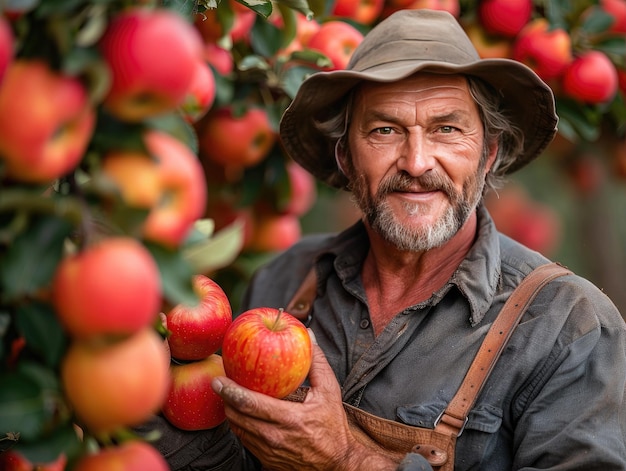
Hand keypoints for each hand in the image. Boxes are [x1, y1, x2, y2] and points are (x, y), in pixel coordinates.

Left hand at [212, 332, 396, 470]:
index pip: (250, 404)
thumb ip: (317, 362)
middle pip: (238, 417)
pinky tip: (242, 413)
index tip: (218, 380)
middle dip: (225, 399)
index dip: (231, 391)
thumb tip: (309, 335)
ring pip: (238, 430)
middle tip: (217, 384)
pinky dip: (240, 425)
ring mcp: (269, 452)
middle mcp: (275, 438)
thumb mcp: (330, 391)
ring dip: (231, 412)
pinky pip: (245, 440)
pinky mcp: (267, 460)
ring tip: (228, 396)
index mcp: (290, 419)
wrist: (337, 462)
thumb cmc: (333, 426)